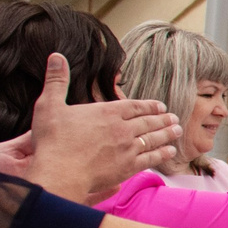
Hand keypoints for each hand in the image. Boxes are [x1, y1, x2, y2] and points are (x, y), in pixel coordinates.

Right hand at [0, 53, 183, 201]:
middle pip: (148, 122)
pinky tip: (170, 152)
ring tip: (177, 130)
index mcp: (107, 112)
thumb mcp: (49, 105)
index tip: (160, 106)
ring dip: (167, 134)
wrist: (60, 171)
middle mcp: (122, 128)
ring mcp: (127, 148)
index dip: (148, 106)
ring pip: (153, 138)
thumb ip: (56, 80)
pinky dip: (162, 154)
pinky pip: (151, 158)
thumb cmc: (52, 140)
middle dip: (162, 119)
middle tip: (174, 118)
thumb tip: (56, 56)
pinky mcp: (128, 167)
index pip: (134, 106)